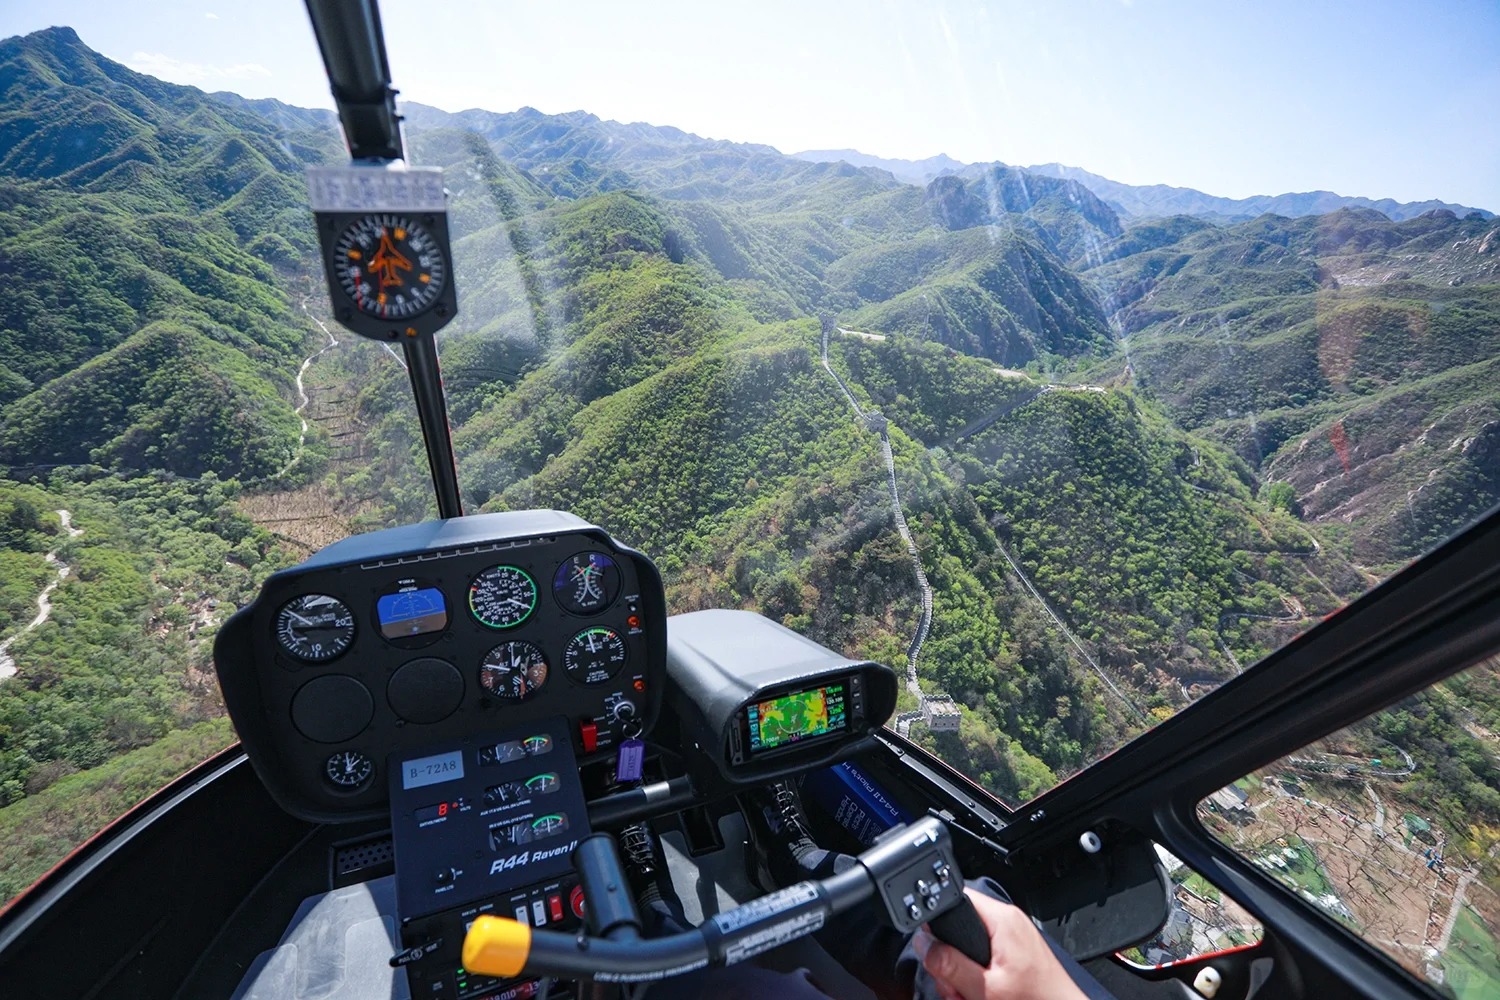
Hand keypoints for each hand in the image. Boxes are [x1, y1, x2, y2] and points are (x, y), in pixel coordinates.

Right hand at [917, 888, 1086, 999]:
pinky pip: (986, 958)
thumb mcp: (984, 988)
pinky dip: (978, 978)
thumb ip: (950, 964)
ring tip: (971, 996)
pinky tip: (982, 995)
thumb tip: (924, 945)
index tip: (935, 951)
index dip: (938, 924)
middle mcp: (1009, 923)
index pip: (956, 899)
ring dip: (963, 975)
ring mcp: (1014, 939)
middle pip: (959, 929)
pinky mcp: (1016, 954)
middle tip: (958, 987)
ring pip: (970, 947)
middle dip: (951, 962)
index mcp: (1002, 920)